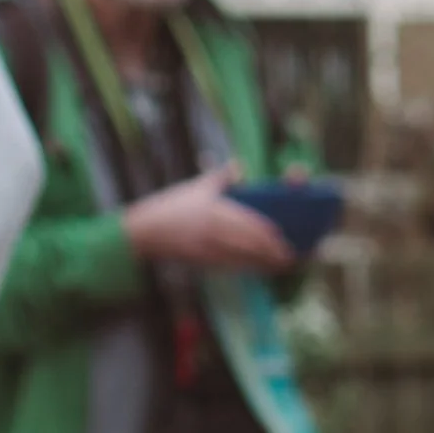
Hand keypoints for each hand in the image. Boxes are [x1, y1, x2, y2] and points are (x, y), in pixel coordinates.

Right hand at [122, 166, 296, 272]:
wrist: (143, 231)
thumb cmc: (172, 206)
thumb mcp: (197, 188)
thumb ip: (221, 176)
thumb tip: (239, 164)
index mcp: (215, 211)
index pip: (248, 223)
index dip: (268, 233)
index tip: (282, 235)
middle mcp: (213, 231)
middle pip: (250, 244)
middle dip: (272, 252)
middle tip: (290, 256)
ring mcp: (207, 248)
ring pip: (243, 258)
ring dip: (264, 263)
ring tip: (280, 265)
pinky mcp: (202, 261)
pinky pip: (231, 267)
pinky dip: (248, 268)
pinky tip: (258, 269)